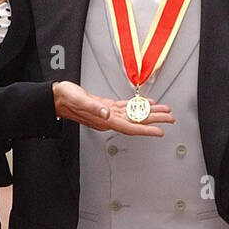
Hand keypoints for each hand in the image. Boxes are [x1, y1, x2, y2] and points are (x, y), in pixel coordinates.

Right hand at [52, 82, 173, 136]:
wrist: (57, 97)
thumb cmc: (66, 98)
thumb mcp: (80, 100)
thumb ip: (94, 108)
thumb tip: (107, 114)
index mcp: (104, 120)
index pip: (130, 127)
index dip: (146, 130)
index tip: (160, 131)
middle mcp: (108, 119)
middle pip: (136, 122)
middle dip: (155, 120)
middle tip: (170, 118)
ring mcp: (108, 114)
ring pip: (133, 116)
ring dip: (150, 114)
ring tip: (164, 111)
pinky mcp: (106, 107)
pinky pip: (126, 109)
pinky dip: (138, 107)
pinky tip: (146, 105)